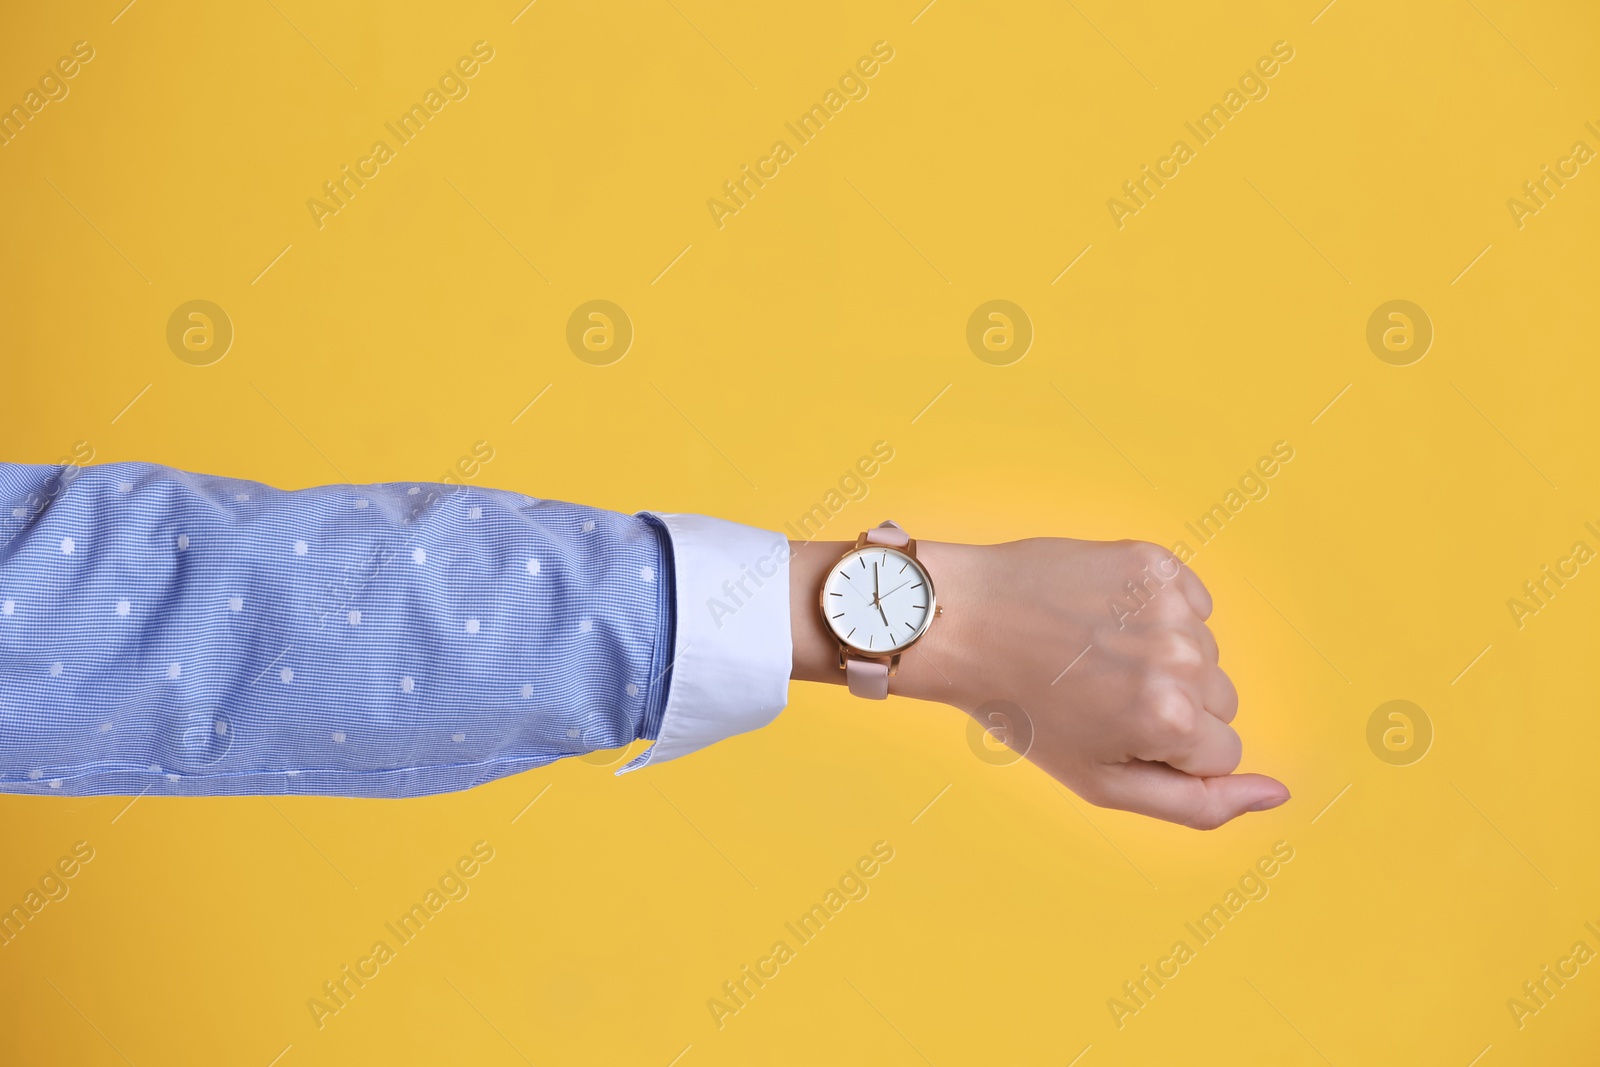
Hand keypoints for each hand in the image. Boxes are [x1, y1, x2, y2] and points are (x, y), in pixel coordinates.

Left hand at [790, 537, 1288, 829]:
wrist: (965, 622)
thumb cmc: (1027, 712)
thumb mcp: (1103, 783)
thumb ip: (1200, 804)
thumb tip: (1280, 794)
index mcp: (1174, 723)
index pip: (1224, 751)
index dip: (1167, 748)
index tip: (1112, 729)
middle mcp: (1183, 660)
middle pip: (1222, 700)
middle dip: (1172, 704)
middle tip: (1097, 692)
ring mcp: (1171, 605)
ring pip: (1207, 650)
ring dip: (1162, 656)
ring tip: (1092, 652)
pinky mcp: (1156, 561)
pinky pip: (1192, 601)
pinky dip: (1158, 611)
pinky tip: (1102, 615)